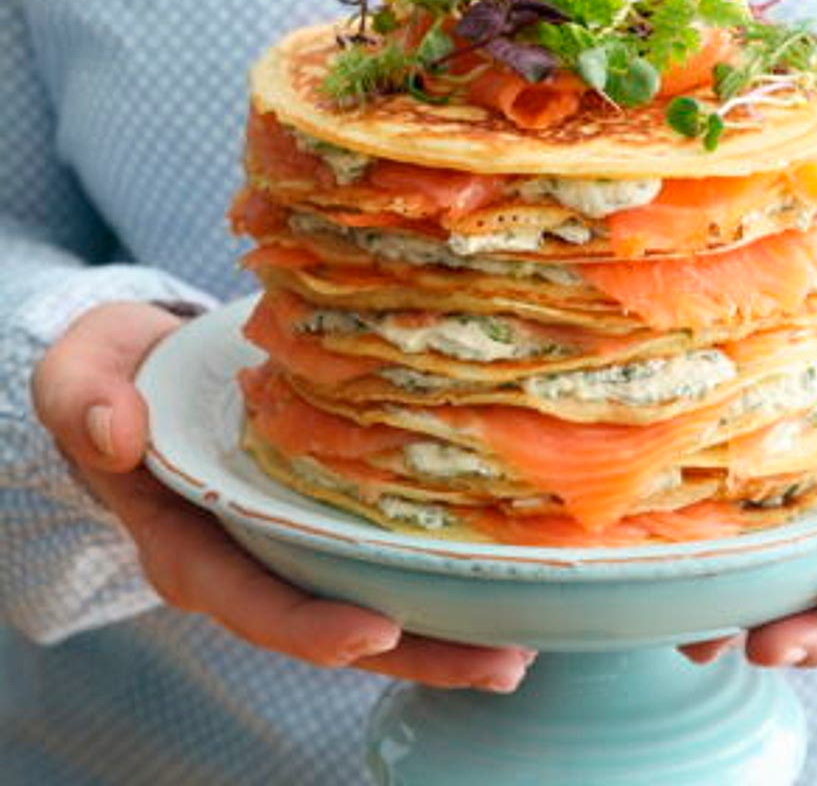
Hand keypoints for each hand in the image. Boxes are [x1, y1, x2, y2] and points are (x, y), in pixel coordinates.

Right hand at [32, 302, 533, 691]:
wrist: (150, 367)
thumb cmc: (118, 373)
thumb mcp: (84, 372)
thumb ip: (86, 399)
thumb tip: (118, 432)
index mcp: (187, 544)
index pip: (248, 600)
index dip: (310, 625)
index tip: (377, 630)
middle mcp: (248, 560)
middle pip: (331, 625)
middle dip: (414, 653)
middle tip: (498, 661)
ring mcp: (291, 543)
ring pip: (370, 603)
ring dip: (444, 631)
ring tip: (520, 643)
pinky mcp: (325, 516)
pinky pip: (381, 556)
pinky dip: (438, 575)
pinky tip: (502, 576)